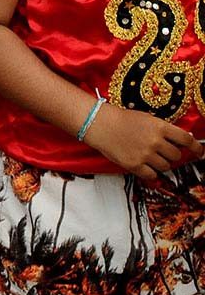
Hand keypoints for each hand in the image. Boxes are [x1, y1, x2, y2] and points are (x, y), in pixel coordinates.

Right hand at [83, 103, 203, 178]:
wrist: (100, 124)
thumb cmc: (122, 119)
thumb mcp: (148, 119)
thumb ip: (164, 130)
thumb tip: (181, 142)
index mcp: (160, 127)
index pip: (186, 140)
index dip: (195, 147)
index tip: (198, 152)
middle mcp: (155, 142)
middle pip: (176, 155)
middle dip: (171, 154)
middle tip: (161, 151)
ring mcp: (145, 154)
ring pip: (166, 166)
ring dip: (161, 163)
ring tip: (149, 156)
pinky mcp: (134, 165)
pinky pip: (152, 175)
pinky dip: (151, 172)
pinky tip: (145, 166)